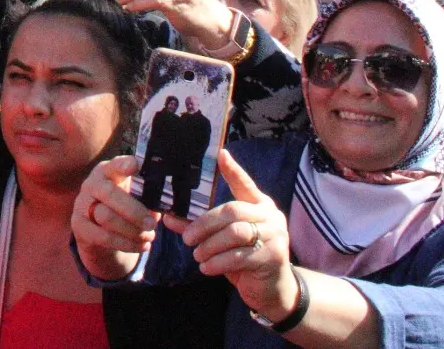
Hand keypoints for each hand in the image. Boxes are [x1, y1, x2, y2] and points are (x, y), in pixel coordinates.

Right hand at [72, 155, 159, 277]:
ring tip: (149, 237)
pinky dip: (126, 244)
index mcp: (108, 171)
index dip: (124, 164)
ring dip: (132, 231)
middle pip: (110, 193)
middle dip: (134, 211)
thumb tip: (166, 202)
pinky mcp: (79, 226)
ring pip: (106, 217)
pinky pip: (103, 237)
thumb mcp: (135, 197)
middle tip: (152, 224)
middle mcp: (92, 184)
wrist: (99, 231)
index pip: (115, 164)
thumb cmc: (124, 207)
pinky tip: (140, 246)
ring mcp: (82, 204)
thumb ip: (147, 196)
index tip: (136, 166)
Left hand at [174, 151, 294, 319]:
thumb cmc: (243, 258)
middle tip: (187, 238)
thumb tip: (168, 217)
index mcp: (259, 205)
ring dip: (210, 246)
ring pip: (235, 233)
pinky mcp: (272, 257)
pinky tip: (206, 267)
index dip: (233, 170)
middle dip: (205, 224)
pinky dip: (218, 262)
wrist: (272, 289)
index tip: (221, 154)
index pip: (244, 184)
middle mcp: (271, 216)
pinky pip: (239, 256)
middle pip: (232, 211)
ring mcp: (275, 236)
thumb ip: (200, 227)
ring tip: (197, 255)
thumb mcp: (222, 240)